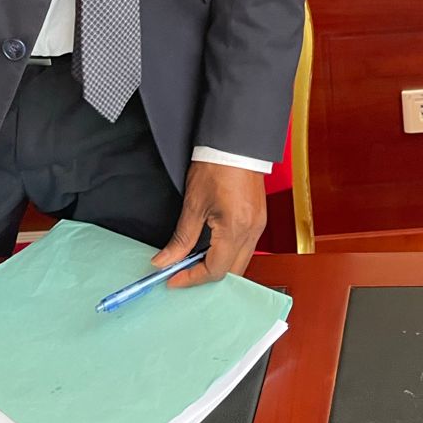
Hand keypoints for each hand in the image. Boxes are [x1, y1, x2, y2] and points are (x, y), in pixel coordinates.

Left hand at [151, 162, 266, 288]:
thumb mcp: (193, 204)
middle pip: (231, 273)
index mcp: (235, 229)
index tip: (173, 278)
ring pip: (240, 262)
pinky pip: (246, 248)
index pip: (214, 270)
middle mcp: (252, 232)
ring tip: (194, 262)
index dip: (191, 279)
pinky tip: (212, 249)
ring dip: (218, 267)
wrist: (235, 144)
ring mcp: (258, 226)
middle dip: (206, 277)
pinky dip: (228, 255)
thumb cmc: (217, 166)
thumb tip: (164, 260)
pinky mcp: (258, 219)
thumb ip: (181, 238)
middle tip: (182, 273)